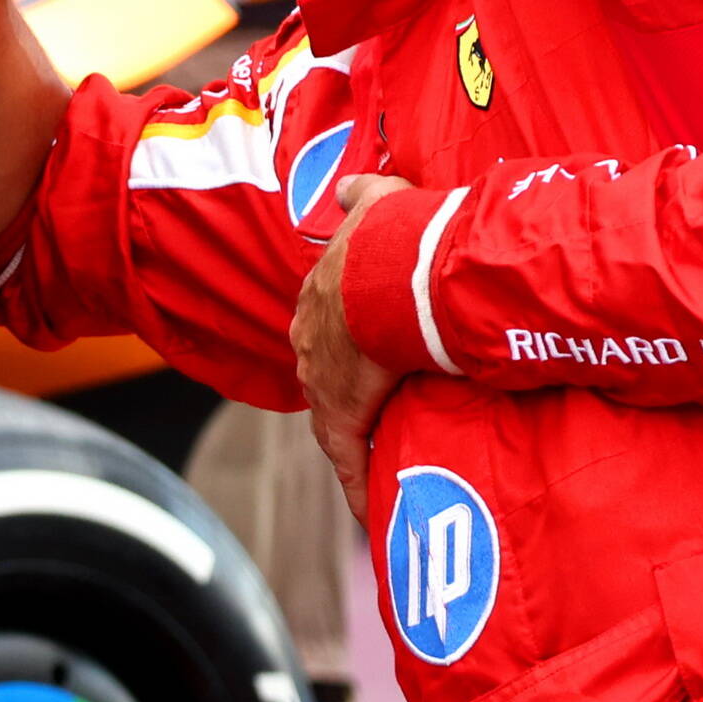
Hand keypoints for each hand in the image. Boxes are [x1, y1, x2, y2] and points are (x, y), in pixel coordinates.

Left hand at [294, 179, 409, 505]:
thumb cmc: (393, 236)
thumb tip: (348, 185)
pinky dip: (364, 487)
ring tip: (389, 460)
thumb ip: (361, 193)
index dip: (348, 338)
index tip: (366, 351)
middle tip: (382, 404)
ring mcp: (321, 379)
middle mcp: (309, 338)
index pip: (329, 325)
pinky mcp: (342, 416)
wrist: (389, 274)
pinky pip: (351, 461)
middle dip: (349, 386)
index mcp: (320, 295)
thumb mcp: (377, 202)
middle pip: (327, 370)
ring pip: (338, 415)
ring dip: (360, 436)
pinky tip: (375, 516)